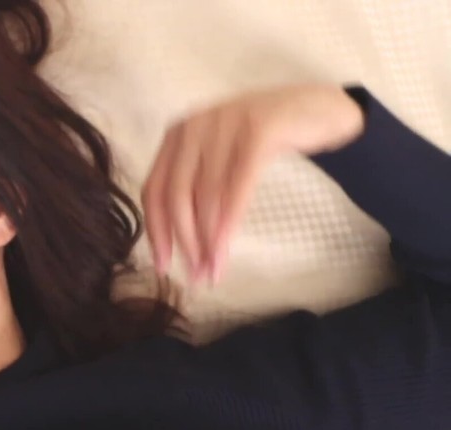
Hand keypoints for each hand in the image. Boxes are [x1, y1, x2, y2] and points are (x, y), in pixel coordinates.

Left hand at [141, 83, 364, 284]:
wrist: (321, 108)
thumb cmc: (266, 141)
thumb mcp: (222, 161)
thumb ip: (199, 190)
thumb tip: (185, 244)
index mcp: (177, 135)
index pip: (154, 190)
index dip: (156, 231)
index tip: (163, 265)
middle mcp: (193, 126)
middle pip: (175, 195)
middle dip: (184, 241)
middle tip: (196, 275)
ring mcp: (225, 123)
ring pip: (206, 193)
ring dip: (209, 238)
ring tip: (214, 269)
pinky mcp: (259, 129)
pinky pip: (237, 183)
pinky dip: (229, 218)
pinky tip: (226, 244)